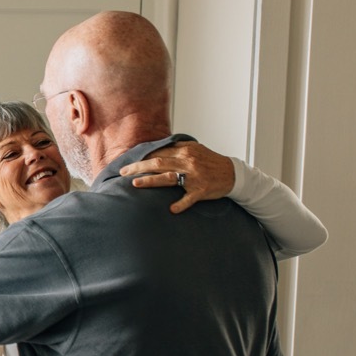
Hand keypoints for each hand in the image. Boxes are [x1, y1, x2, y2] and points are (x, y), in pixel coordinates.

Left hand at [119, 140, 234, 213]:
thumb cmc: (210, 162)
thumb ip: (177, 147)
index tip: (128, 162)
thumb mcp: (195, 149)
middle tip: (123, 171)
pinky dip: (180, 204)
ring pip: (168, 178)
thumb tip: (157, 146)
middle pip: (158, 163)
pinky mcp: (201, 190)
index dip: (141, 157)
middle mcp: (188, 162)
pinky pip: (189, 198)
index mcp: (185, 151)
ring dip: (151, 181)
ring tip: (135, 184)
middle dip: (138, 167)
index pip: (158, 152)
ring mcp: (194, 177)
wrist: (233, 174)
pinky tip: (172, 209)